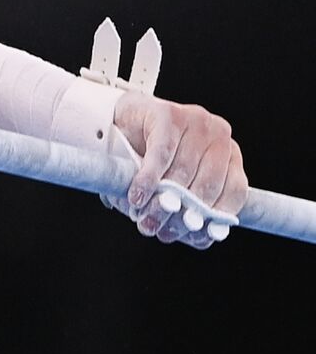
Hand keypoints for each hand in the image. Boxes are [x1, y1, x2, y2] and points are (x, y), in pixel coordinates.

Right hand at [108, 91, 248, 248]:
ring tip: (145, 217)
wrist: (118, 124)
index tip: (195, 234)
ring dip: (162, 200)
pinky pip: (161, 155)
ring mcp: (196, 121)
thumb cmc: (146, 160)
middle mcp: (219, 135)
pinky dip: (148, 180)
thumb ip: (185, 211)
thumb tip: (200, 239)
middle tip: (161, 231)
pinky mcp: (168, 115)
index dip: (215, 216)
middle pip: (208, 183)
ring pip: (183, 171)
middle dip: (184, 212)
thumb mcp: (170, 188)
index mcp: (228, 154)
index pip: (234, 190)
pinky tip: (137, 196)